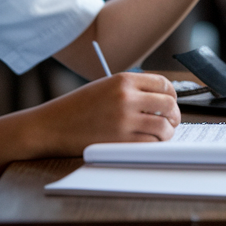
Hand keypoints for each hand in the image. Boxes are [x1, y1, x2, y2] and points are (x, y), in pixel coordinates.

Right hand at [23, 72, 180, 157]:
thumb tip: (161, 99)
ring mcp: (124, 120)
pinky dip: (154, 144)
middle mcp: (126, 97)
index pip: (163, 84)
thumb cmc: (77, 108)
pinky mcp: (119, 141)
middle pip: (168, 104)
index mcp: (123, 80)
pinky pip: (150, 143)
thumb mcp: (104, 87)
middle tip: (171, 121)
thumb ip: (131, 90)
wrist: (50, 126)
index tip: (171, 102)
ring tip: (162, 134)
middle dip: (174, 115)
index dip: (172, 95)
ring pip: (163, 126)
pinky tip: (148, 143)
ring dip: (167, 132)